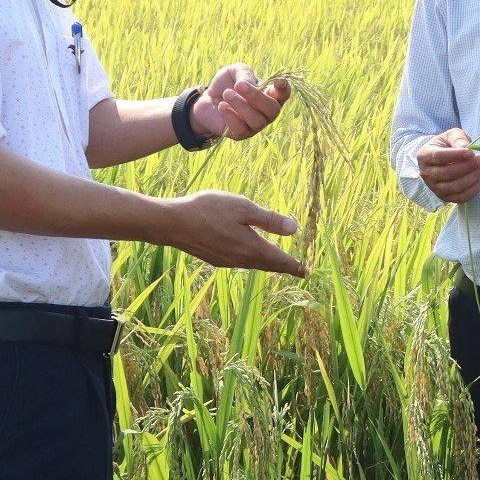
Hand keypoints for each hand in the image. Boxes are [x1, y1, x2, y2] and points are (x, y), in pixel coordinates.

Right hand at [150, 190, 305, 275]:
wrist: (173, 224)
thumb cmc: (208, 210)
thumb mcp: (242, 208)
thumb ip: (269, 220)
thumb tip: (294, 229)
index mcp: (252, 247)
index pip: (280, 260)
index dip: (295, 265)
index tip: (306, 271)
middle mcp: (241, 259)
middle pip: (269, 265)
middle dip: (284, 267)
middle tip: (298, 269)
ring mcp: (227, 262)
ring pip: (255, 265)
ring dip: (268, 264)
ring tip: (277, 262)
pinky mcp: (216, 259)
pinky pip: (241, 263)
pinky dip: (252, 261)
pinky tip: (249, 254)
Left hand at [201, 62, 288, 141]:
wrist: (206, 100)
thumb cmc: (225, 84)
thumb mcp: (234, 71)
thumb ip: (244, 73)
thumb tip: (248, 84)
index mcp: (269, 95)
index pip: (284, 94)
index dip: (284, 89)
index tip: (278, 82)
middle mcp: (266, 112)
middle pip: (273, 109)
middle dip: (256, 96)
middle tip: (239, 85)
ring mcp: (255, 125)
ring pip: (257, 121)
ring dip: (241, 105)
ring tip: (226, 94)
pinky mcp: (241, 134)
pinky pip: (241, 129)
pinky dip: (230, 116)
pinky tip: (221, 106)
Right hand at [417, 128, 479, 203]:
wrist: (443, 159)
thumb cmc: (447, 145)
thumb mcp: (451, 135)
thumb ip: (458, 138)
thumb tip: (466, 147)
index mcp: (424, 156)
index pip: (439, 157)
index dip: (456, 155)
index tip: (471, 152)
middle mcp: (426, 174)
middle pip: (447, 173)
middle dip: (468, 166)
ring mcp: (434, 188)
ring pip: (455, 187)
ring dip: (473, 177)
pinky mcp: (444, 197)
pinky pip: (460, 197)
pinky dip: (473, 189)